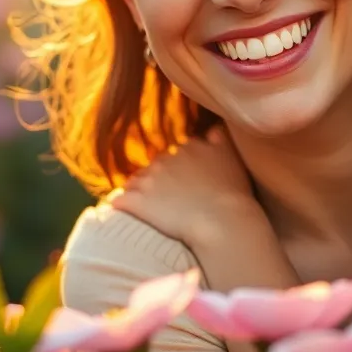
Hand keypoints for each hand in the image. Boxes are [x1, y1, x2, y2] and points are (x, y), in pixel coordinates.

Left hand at [113, 125, 258, 248]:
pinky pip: (119, 200)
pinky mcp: (136, 202)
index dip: (175, 169)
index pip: (174, 154)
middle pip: (153, 167)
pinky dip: (120, 205)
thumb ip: (220, 137)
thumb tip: (212, 129)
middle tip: (166, 199)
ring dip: (137, 191)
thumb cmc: (232, 192)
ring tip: (145, 208)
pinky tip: (122, 212)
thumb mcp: (232, 155)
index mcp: (188, 147)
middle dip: (156, 180)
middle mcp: (165, 159)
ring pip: (134, 181)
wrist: (222, 221)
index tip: (181, 183)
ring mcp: (148, 180)